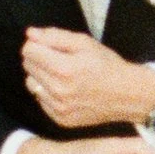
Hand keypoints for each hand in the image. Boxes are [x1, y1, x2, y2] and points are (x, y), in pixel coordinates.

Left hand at [22, 28, 154, 131]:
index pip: (28, 51)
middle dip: (39, 58)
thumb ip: (54, 36)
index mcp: (64, 68)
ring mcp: (58, 108)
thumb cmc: (106, 65)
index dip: (37, 44)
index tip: (49, 45)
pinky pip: (40, 100)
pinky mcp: (60, 119)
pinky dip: (48, 93)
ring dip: (41, 76)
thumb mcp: (84, 43)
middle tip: (60, 59)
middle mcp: (58, 90)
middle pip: (27, 66)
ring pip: (31, 84)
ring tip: (62, 75)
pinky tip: (66, 90)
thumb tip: (30, 33)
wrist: (127, 95)